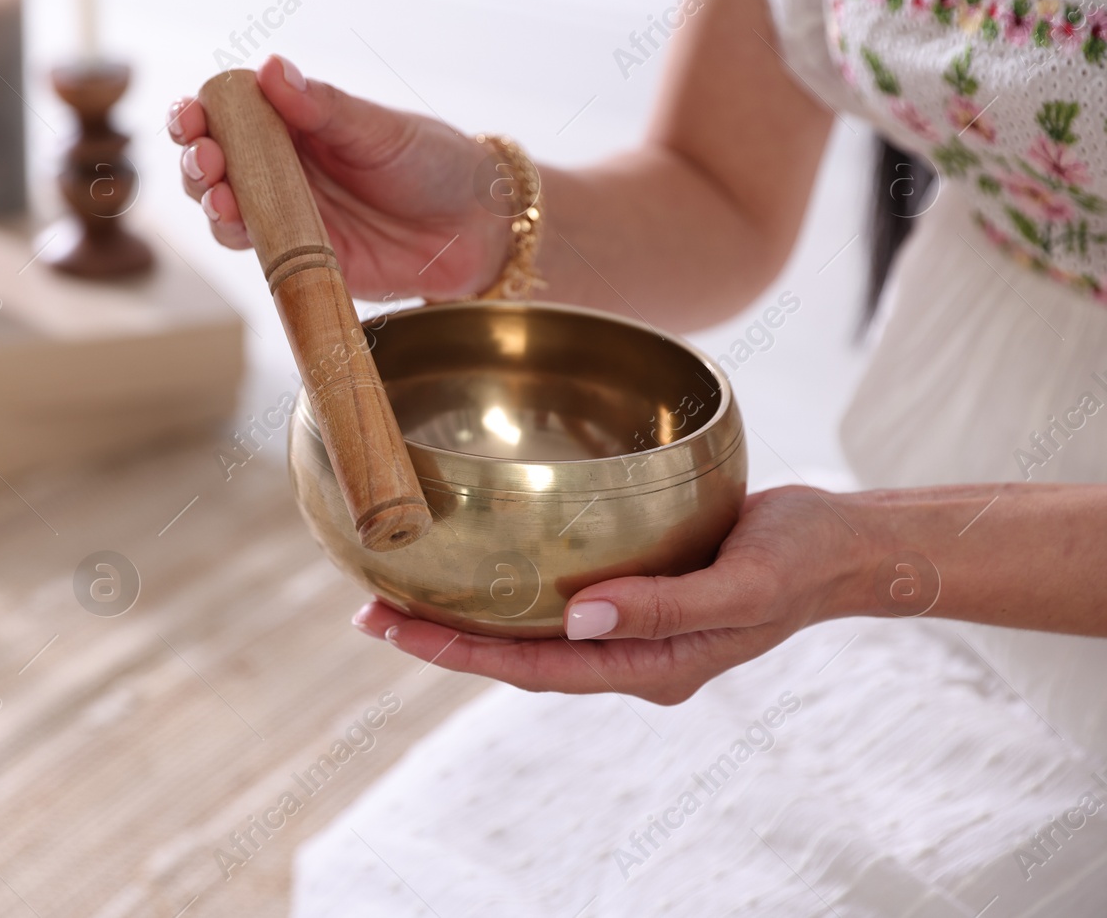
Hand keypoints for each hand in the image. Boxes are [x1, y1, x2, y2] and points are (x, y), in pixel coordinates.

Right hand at [167, 54, 511, 300]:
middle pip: (216, 162)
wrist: (478, 229)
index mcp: (296, 123)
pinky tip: (236, 224)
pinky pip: (257, 250)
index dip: (201, 113)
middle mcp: (283, 168)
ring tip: (217, 194)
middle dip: (196, 158)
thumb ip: (324, 107)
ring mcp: (289, 214)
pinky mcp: (302, 259)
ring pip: (225, 208)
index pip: (230, 112)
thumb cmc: (435, 164)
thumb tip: (270, 69)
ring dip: (209, 199)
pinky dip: (238, 238)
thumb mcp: (380, 130)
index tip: (192, 114)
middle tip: (204, 157)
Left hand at [352, 487, 868, 704]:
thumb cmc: (799, 563)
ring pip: (531, 630)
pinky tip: (478, 565)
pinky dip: (511, 588)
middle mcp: (629, 653)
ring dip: (469, 614)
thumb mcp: (740, 587)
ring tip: (400, 595)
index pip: (534, 668)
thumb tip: (580, 618)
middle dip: (444, 637)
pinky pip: (558, 599)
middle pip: (518, 655)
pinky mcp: (635, 589)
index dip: (462, 652)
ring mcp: (631, 625)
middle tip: (369, 612)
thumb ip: (664, 606)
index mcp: (649, 666)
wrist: (843, 545)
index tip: (397, 629)